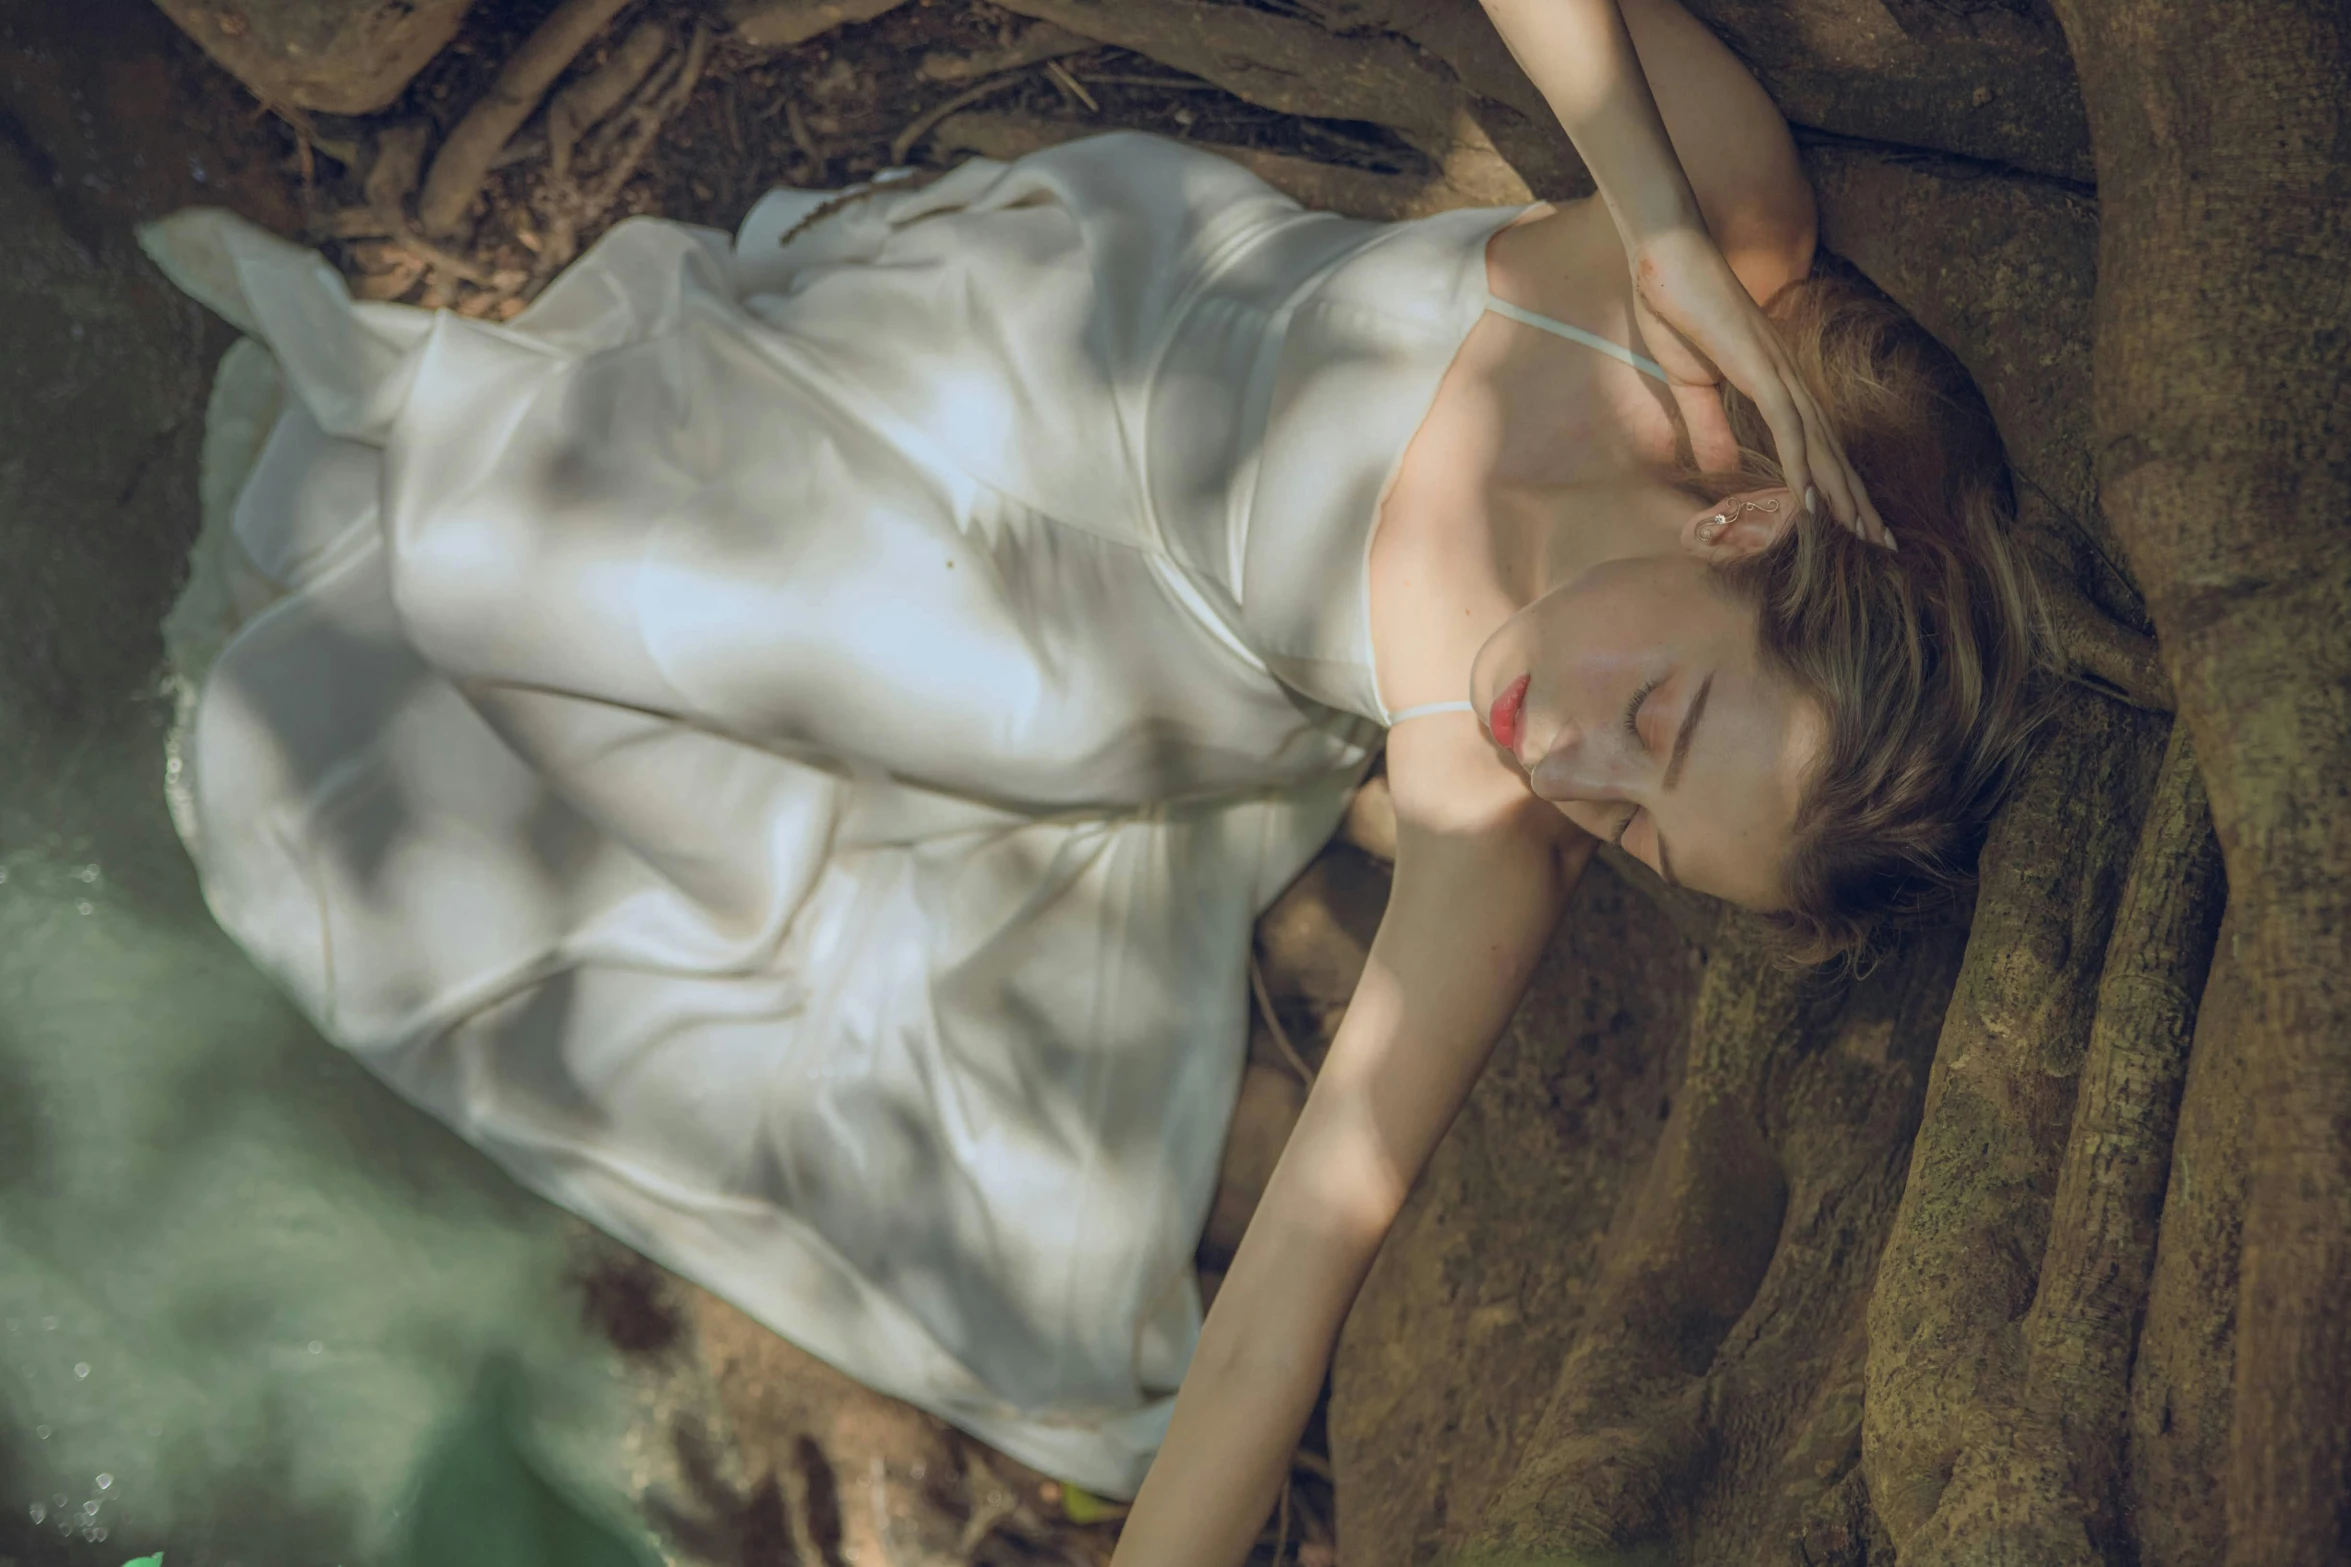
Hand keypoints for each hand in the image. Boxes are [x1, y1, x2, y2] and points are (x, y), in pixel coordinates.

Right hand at [1627, 226, 1891, 546]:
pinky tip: (1813, 500)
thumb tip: (1721, 469)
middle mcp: (1789, 379)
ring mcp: (1777, 372)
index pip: (1815, 443)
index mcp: (1775, 383)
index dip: (1837, 484)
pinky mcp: (1758, 367)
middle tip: (1883, 543)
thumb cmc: (1675, 310)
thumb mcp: (1689, 385)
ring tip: (1862, 533)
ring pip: (1819, 443)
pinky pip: (1786, 424)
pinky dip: (1802, 464)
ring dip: (1841, 491)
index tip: (1856, 523)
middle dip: (1858, 499)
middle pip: (1831, 449)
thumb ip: (1708, 426)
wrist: (1663, 259)